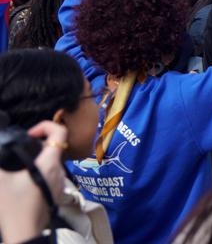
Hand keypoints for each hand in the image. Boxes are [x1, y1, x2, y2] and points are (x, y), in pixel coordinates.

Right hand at [0, 121, 68, 242]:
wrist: (25, 231)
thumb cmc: (15, 207)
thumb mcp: (1, 180)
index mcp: (50, 163)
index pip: (60, 132)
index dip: (45, 126)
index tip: (29, 134)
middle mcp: (59, 170)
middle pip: (54, 146)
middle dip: (37, 143)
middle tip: (20, 148)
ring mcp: (60, 182)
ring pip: (52, 161)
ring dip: (37, 158)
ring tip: (20, 163)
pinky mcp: (56, 191)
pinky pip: (51, 173)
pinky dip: (39, 170)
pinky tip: (24, 178)